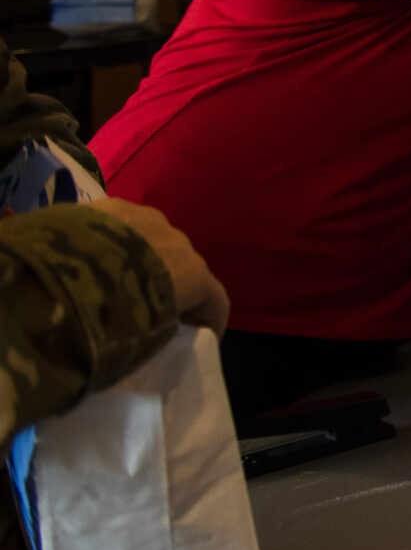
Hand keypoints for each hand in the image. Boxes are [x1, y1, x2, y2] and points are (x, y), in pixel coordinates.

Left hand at [88, 198, 228, 333]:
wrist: (55, 278)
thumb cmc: (109, 321)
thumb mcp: (143, 345)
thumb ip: (159, 332)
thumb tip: (153, 326)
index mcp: (195, 277)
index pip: (216, 302)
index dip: (210, 323)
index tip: (199, 340)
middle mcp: (180, 243)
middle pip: (183, 268)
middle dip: (172, 287)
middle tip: (146, 308)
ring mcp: (146, 219)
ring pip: (152, 242)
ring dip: (141, 261)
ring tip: (113, 279)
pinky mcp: (111, 205)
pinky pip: (122, 227)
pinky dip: (115, 242)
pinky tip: (91, 257)